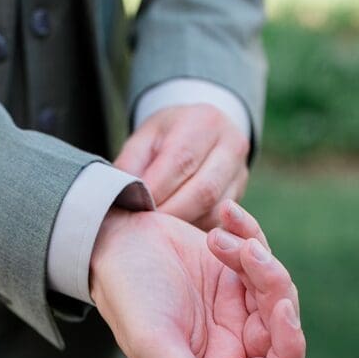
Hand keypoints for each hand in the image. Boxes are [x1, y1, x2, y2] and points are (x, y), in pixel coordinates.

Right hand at [90, 200, 305, 357]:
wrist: (111, 239)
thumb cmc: (126, 294)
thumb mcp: (154, 343)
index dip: (291, 352)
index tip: (282, 309)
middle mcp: (231, 343)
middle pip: (283, 326)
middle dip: (273, 286)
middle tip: (249, 255)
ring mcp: (236, 307)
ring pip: (277, 286)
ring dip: (257, 255)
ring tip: (218, 237)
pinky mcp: (236, 271)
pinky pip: (263, 253)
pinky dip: (250, 231)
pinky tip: (227, 216)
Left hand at [114, 104, 249, 228]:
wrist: (202, 130)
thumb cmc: (168, 135)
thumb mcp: (145, 138)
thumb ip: (130, 164)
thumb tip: (118, 196)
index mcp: (203, 123)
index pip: (181, 161)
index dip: (157, 190)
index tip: (135, 209)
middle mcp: (231, 146)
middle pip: (204, 190)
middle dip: (171, 214)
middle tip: (145, 228)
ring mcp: (241, 172)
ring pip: (215, 211)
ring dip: (183, 226)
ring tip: (157, 234)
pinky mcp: (240, 196)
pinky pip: (220, 222)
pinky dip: (194, 231)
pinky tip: (175, 235)